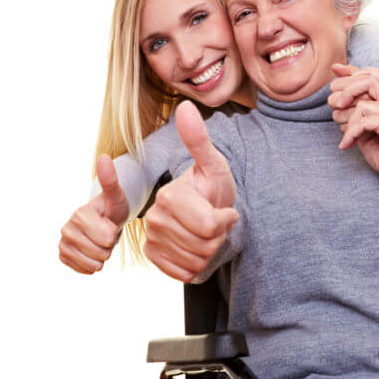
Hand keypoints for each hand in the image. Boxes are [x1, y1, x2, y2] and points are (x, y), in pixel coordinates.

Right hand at [58, 155, 129, 273]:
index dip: (114, 234)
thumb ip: (110, 180)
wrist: (103, 221)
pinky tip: (93, 251)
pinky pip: (85, 270)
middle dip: (109, 246)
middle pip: (102, 253)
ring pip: (95, 264)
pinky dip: (93, 265)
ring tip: (100, 242)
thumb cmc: (112, 208)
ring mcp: (63, 243)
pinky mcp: (63, 256)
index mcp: (79, 214)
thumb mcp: (116, 195)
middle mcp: (66, 228)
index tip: (110, 224)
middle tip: (106, 234)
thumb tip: (104, 157)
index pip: (107, 238)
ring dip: (103, 256)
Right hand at [143, 101, 238, 282]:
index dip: (226, 221)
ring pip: (197, 261)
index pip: (210, 225)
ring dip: (211, 251)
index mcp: (169, 196)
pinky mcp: (155, 258)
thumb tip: (185, 105)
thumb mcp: (215, 166)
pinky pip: (185, 273)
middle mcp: (154, 218)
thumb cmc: (215, 190)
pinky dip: (198, 265)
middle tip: (216, 223)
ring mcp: (152, 239)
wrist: (209, 216)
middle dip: (220, 237)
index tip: (224, 210)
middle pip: (205, 244)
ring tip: (208, 235)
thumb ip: (199, 140)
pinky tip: (197, 249)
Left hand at [329, 63, 378, 185]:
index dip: (354, 70)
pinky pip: (363, 122)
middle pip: (369, 80)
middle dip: (346, 87)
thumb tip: (335, 93)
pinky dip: (351, 133)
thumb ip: (355, 109)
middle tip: (333, 102)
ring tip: (343, 131)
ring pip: (363, 104)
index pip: (376, 74)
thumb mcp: (364, 126)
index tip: (335, 70)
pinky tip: (347, 144)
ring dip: (346, 118)